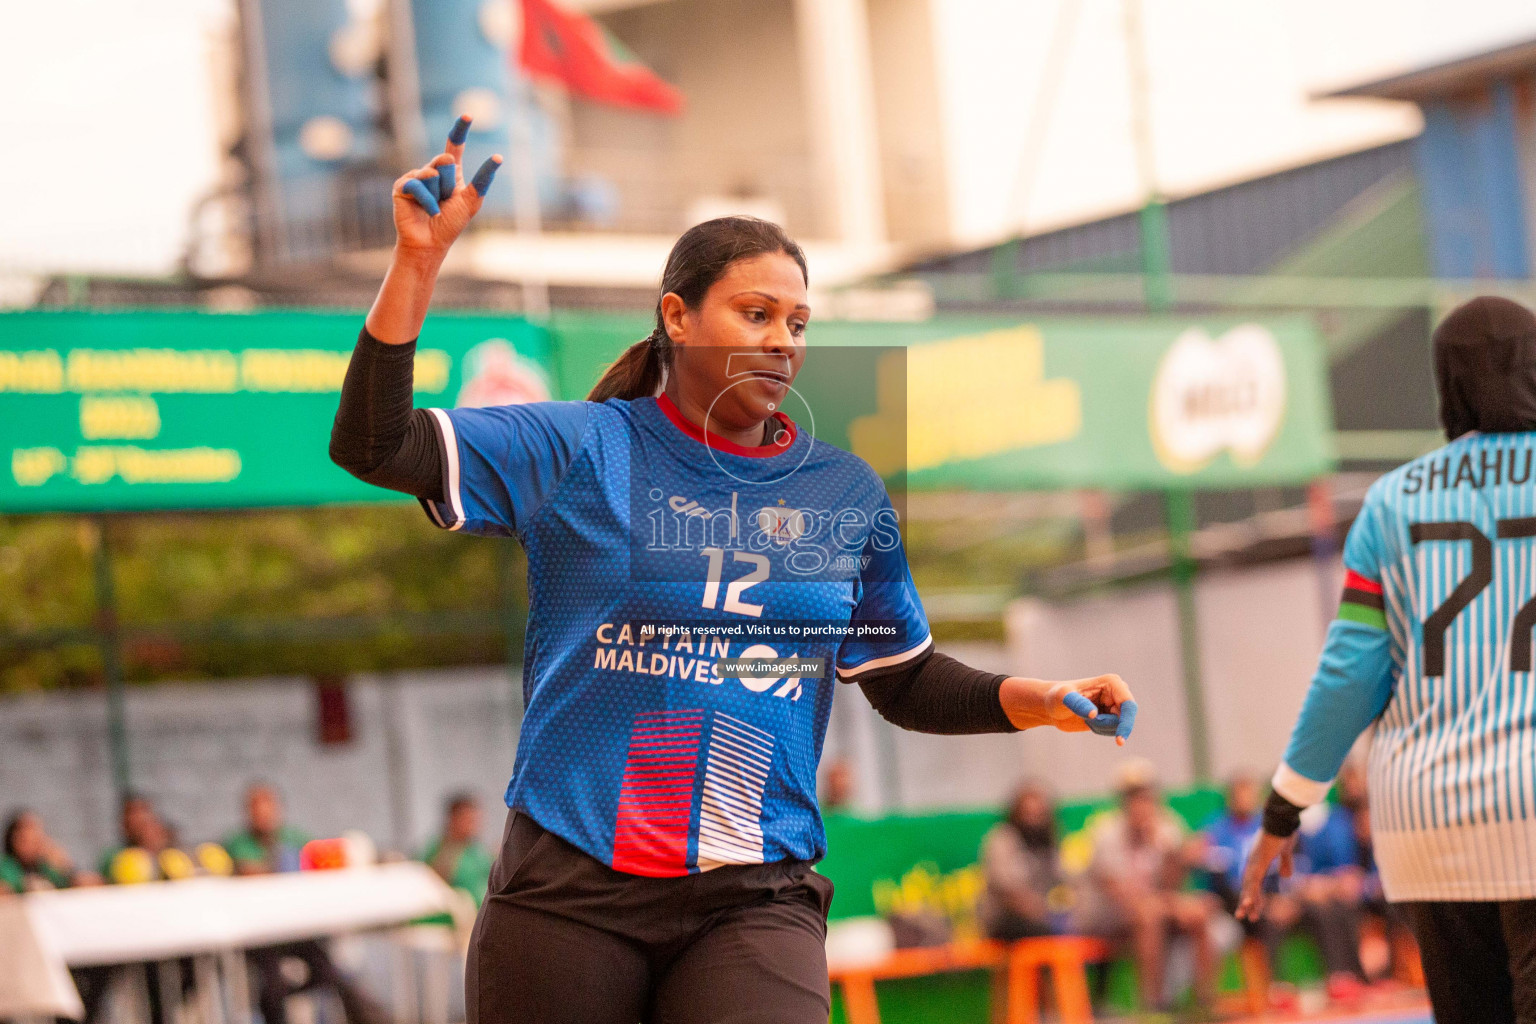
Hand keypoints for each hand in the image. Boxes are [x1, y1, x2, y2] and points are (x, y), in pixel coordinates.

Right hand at [392, 115, 502, 257]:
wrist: (430, 242)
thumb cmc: (451, 224)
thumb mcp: (471, 201)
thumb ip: (482, 180)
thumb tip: (497, 157)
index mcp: (449, 174)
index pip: (454, 147)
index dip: (459, 130)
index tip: (468, 115)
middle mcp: (431, 172)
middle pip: (445, 162)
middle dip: (449, 183)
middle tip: (446, 201)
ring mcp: (416, 177)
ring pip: (432, 174)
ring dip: (438, 194)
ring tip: (435, 208)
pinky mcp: (402, 186)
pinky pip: (418, 184)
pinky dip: (427, 200)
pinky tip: (426, 211)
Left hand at [999, 674, 1136, 743]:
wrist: (1051, 706)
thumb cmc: (1056, 697)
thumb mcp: (1063, 698)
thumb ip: (1077, 704)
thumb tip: (1094, 713)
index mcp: (1112, 682)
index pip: (1128, 704)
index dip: (1127, 722)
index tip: (1120, 740)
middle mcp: (1118, 692)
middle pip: (1127, 717)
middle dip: (1106, 724)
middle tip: (1088, 722)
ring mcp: (1116, 704)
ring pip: (1119, 726)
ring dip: (1101, 727)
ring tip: (1085, 719)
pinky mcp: (1111, 715)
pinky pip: (1114, 730)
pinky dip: (1100, 730)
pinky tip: (1088, 722)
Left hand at [1235, 829, 1295, 921]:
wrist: (1282, 818)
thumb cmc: (1284, 830)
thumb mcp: (1286, 850)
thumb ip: (1286, 863)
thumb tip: (1286, 876)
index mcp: (1258, 861)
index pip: (1254, 882)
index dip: (1254, 896)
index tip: (1254, 910)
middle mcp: (1253, 862)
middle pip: (1248, 886)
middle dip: (1246, 902)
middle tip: (1242, 917)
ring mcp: (1254, 861)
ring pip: (1248, 886)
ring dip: (1246, 901)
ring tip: (1242, 915)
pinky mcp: (1259, 861)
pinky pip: (1254, 879)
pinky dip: (1250, 891)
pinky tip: (1247, 902)